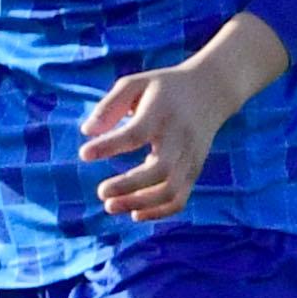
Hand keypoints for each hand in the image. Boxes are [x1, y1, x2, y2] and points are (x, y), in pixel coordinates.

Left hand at [80, 27, 287, 221]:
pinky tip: (134, 214)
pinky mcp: (194, 170)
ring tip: (110, 205)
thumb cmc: (163, 88)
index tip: (84, 154)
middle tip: (101, 192)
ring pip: (170, 190)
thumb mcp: (135, 83)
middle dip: (128, 186)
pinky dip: (158, 212)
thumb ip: (109, 106)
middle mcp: (179, 137)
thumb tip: (87, 132)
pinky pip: (179, 199)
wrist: (211, 91)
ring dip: (140, 203)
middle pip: (158, 170)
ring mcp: (190, 157)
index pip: (136, 133)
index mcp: (161, 113)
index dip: (110, 145)